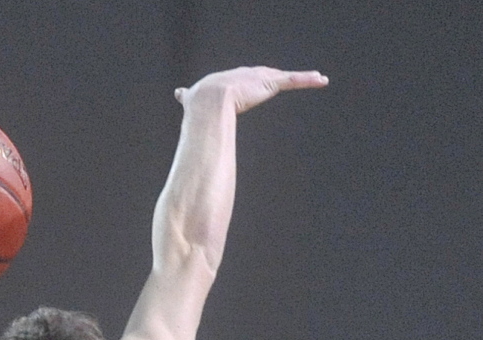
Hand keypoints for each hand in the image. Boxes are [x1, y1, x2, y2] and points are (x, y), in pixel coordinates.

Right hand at [175, 66, 327, 114]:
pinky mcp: (270, 83)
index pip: (244, 77)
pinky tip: (321, 80)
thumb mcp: (194, 98)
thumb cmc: (199, 104)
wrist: (207, 102)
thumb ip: (187, 96)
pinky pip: (293, 81)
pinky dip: (308, 80)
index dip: (252, 78)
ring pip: (285, 78)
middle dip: (278, 77)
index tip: (259, 77)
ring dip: (302, 78)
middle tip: (288, 78)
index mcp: (229, 79)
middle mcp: (246, 75)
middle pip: (267, 74)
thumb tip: (177, 92)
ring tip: (317, 78)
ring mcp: (259, 79)